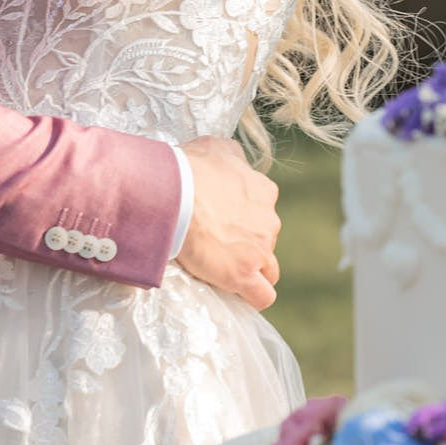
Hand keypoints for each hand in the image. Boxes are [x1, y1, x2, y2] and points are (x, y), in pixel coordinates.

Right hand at [176, 137, 281, 310]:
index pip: (263, 210)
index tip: (223, 221)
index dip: (244, 219)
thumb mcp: (216, 147)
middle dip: (248, 244)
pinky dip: (253, 296)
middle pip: (265, 240)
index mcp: (264, 191)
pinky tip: (239, 294)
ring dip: (253, 270)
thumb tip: (235, 161)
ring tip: (226, 270)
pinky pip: (262, 296)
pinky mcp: (244, 274)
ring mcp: (259, 250)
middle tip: (217, 244)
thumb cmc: (191, 168)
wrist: (176, 194)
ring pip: (268, 269)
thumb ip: (233, 157)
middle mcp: (269, 221)